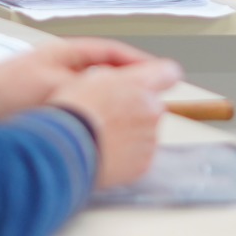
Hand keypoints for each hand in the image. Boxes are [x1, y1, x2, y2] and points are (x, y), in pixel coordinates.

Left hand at [0, 38, 155, 124]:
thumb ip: (96, 86)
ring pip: (94, 89)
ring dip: (112, 98)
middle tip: (154, 95)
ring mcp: (52, 84)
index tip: (162, 73)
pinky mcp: (44, 104)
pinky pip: (80, 105)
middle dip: (130, 81)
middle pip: (106, 69)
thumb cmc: (5, 90)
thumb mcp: (59, 86)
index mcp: (66, 52)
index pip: (112, 51)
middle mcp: (60, 64)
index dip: (139, 62)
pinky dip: (94, 112)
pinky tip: (100, 127)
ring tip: (132, 111)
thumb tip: (131, 85)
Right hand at [48, 59, 182, 187]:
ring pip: (147, 131)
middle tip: (110, 115)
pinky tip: (107, 150)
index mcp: (141, 84)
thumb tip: (127, 78)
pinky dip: (128, 153)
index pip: (169, 72)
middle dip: (138, 108)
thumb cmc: (75, 111)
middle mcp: (152, 110)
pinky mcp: (144, 163)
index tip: (149, 81)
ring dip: (132, 131)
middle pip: (154, 105)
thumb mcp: (94, 77)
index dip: (158, 76)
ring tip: (104, 135)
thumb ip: (120, 75)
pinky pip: (140, 154)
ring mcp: (150, 139)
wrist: (66, 149)